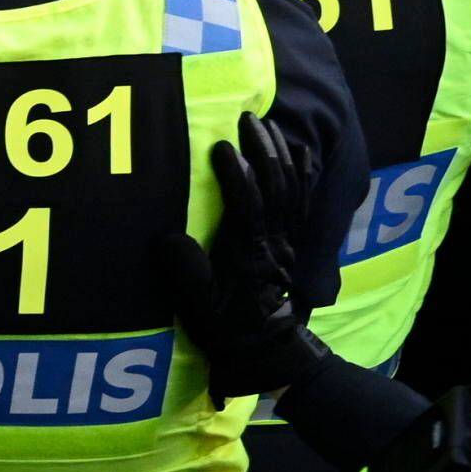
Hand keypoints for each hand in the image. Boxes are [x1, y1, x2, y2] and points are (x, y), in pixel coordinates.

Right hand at [149, 117, 330, 398]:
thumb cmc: (227, 328)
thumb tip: (166, 236)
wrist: (267, 352)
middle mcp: (274, 241)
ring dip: (280, 154)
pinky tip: (299, 152)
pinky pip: (304, 202)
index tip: (220, 146)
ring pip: (293, 189)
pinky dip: (302, 174)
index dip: (235, 172)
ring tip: (267, 125)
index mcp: (248, 253)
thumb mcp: (195, 306)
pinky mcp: (294, 243)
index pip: (246, 203)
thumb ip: (182, 270)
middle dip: (263, 149)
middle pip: (276, 186)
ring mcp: (288, 241)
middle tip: (248, 119)